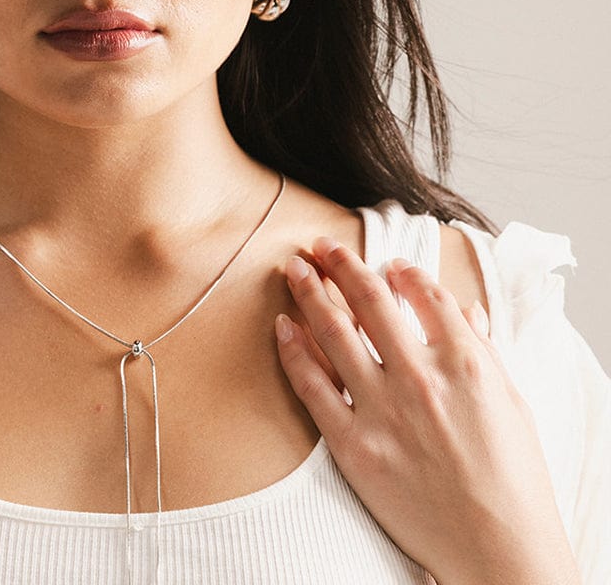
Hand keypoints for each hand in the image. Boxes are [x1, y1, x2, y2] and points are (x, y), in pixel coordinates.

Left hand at [275, 236, 580, 584]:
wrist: (497, 550)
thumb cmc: (513, 481)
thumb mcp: (512, 404)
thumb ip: (483, 351)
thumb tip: (467, 311)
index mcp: (463, 362)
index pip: (425, 295)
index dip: (401, 271)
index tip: (386, 264)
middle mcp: (419, 378)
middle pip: (370, 301)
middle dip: (342, 265)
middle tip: (322, 246)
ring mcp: (382, 410)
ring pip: (334, 332)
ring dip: (310, 291)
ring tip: (293, 267)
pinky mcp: (354, 445)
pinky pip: (313, 386)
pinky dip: (294, 350)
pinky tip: (283, 325)